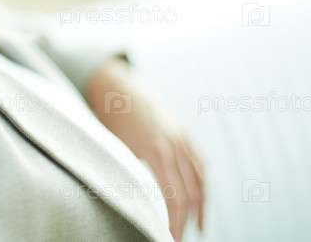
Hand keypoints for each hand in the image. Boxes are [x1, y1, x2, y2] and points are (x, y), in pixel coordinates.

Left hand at [86, 58, 205, 240]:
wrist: (116, 84)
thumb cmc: (109, 117)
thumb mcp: (115, 148)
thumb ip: (128, 174)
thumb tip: (133, 205)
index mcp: (156, 150)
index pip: (175, 197)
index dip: (175, 223)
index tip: (169, 239)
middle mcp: (174, 143)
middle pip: (191, 192)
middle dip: (187, 220)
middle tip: (179, 239)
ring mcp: (182, 136)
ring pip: (200, 178)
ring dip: (201, 206)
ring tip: (197, 227)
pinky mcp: (182, 131)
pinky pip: (199, 162)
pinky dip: (202, 183)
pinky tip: (200, 198)